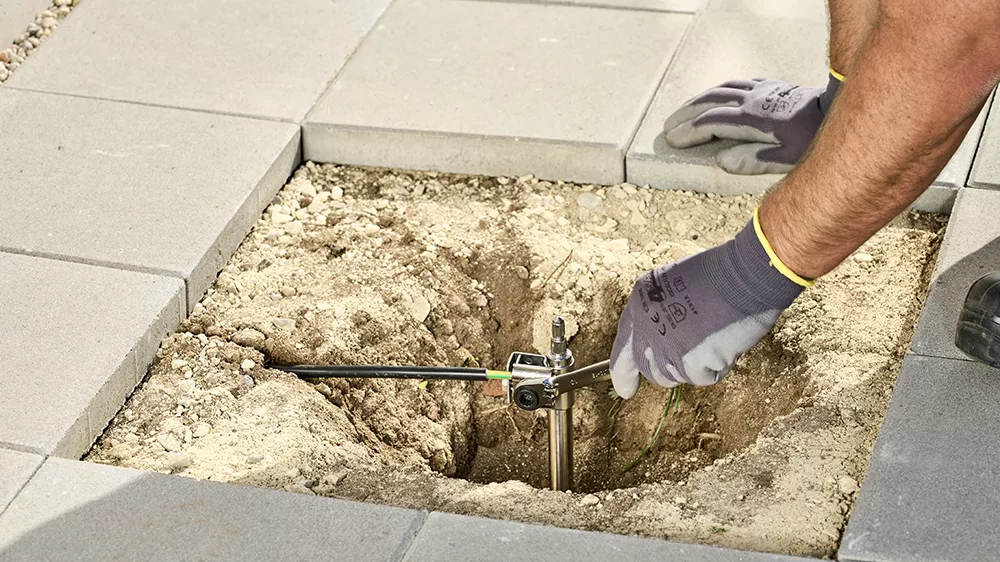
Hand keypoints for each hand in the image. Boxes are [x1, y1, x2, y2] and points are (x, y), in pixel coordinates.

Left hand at [610, 211, 808, 397]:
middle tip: (694, 354)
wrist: (743, 275)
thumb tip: (661, 347)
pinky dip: (717, 366)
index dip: (622, 373)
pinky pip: (703, 377)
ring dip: (698, 365)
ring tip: (713, 334)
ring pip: (679, 376)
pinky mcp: (690, 362)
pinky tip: (724, 341)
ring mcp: (667, 348)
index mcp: (640, 305)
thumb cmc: (718, 275)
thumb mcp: (674, 286)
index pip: (623, 349)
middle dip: (671, 370)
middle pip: (651, 371)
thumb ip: (661, 316)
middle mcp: (647, 330)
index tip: (625, 389)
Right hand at [663, 73, 840, 174]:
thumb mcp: (786, 158)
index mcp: (751, 119)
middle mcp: (751, 100)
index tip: (673, 140)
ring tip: (683, 111)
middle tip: (668, 127)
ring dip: (698, 100)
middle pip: (709, 102)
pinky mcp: (771, 86)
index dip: (689, 131)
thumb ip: (753, 160)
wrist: (838, 108)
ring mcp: (761, 90)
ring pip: (721, 89)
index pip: (710, 123)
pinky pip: (738, 83)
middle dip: (685, 115)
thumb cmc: (815, 138)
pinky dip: (720, 90)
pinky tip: (717, 96)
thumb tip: (722, 161)